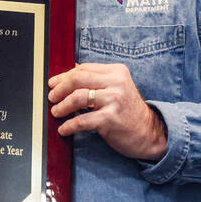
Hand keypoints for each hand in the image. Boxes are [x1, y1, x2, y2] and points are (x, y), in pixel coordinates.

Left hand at [47, 62, 167, 160]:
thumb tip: (71, 71)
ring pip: (78, 97)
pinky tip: (64, 129)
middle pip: (78, 79)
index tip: (53, 84)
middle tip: (52, 97)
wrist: (149, 133)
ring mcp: (114, 100)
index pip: (83, 69)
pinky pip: (82, 121)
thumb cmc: (128, 111)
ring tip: (56, 112)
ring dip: (62, 106)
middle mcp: (116, 83)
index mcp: (117, 72)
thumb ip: (98, 79)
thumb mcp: (117, 88)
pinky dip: (69, 125)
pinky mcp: (110, 119)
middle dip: (60, 88)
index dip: (64, 76)